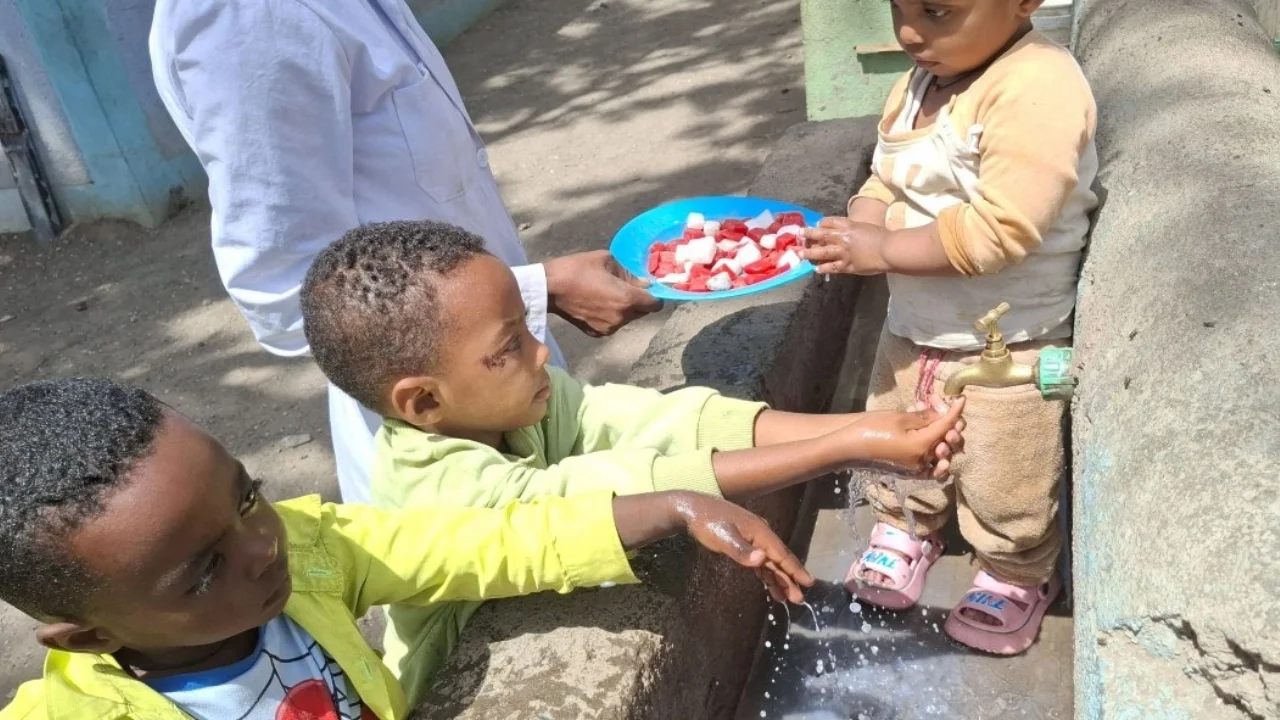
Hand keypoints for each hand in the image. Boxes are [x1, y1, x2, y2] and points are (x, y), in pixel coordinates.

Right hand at [544, 250, 663, 336]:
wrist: (549, 289)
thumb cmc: (577, 269)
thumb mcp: (606, 260)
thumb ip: (629, 273)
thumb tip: (644, 282)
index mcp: (627, 299)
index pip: (655, 305)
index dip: (655, 296)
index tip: (648, 288)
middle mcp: (621, 318)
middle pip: (642, 312)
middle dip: (638, 301)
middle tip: (623, 287)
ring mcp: (608, 328)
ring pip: (627, 319)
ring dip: (624, 308)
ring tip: (606, 294)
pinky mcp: (596, 333)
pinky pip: (612, 324)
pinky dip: (610, 315)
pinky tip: (596, 303)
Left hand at [671, 494, 814, 602]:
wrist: (690, 509)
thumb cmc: (707, 522)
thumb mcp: (723, 537)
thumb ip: (742, 550)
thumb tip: (763, 559)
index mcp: (760, 532)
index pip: (781, 554)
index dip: (795, 569)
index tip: (809, 582)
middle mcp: (760, 534)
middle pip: (778, 559)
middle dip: (789, 578)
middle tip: (798, 598)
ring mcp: (751, 538)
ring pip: (769, 561)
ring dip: (777, 578)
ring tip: (785, 597)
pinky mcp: (742, 542)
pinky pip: (759, 560)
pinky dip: (765, 572)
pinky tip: (769, 583)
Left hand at [800, 216, 889, 275]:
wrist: (889, 250)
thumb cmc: (882, 236)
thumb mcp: (865, 227)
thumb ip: (854, 229)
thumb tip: (846, 233)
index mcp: (849, 226)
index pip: (830, 222)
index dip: (821, 224)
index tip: (816, 226)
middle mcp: (843, 238)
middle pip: (822, 235)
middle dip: (809, 234)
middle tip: (799, 235)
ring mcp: (843, 252)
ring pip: (822, 252)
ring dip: (810, 253)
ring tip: (800, 254)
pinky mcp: (847, 266)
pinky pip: (832, 267)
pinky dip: (823, 268)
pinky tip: (816, 269)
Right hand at [833, 397, 965, 477]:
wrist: (850, 446)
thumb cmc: (872, 428)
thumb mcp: (900, 417)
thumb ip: (925, 417)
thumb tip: (944, 414)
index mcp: (921, 446)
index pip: (946, 426)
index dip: (954, 411)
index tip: (961, 399)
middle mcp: (923, 461)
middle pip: (948, 442)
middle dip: (949, 423)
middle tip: (940, 408)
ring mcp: (917, 468)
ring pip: (942, 454)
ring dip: (942, 436)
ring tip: (932, 420)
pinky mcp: (910, 471)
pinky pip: (931, 468)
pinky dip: (937, 458)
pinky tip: (936, 445)